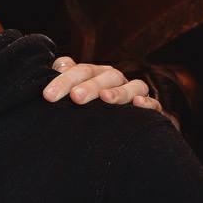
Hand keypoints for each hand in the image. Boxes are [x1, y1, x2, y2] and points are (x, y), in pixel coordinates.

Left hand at [44, 57, 161, 111]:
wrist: (108, 137)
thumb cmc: (83, 112)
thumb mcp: (69, 96)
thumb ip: (64, 79)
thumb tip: (61, 65)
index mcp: (94, 75)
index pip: (80, 71)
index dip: (64, 81)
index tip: (48, 95)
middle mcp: (115, 81)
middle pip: (105, 76)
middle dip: (90, 86)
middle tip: (75, 97)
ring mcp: (133, 95)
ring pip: (133, 85)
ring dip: (119, 91)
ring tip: (105, 99)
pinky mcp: (149, 113)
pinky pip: (154, 105)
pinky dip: (148, 103)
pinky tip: (138, 104)